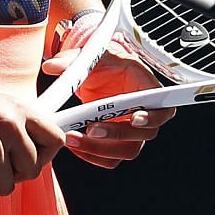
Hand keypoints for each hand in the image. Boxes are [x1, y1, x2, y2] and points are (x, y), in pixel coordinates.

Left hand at [41, 30, 175, 169]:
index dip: (152, 117)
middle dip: (116, 135)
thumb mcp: (95, 56)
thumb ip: (75, 60)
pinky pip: (110, 158)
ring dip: (100, 149)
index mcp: (148, 89)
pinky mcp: (116, 142)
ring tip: (75, 138)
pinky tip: (76, 144)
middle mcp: (144, 113)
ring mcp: (131, 130)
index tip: (133, 118)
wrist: (100, 75)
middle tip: (92, 129)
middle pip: (143, 135)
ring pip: (126, 151)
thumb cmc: (107, 64)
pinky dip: (92, 155)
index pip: (163, 109)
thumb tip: (52, 65)